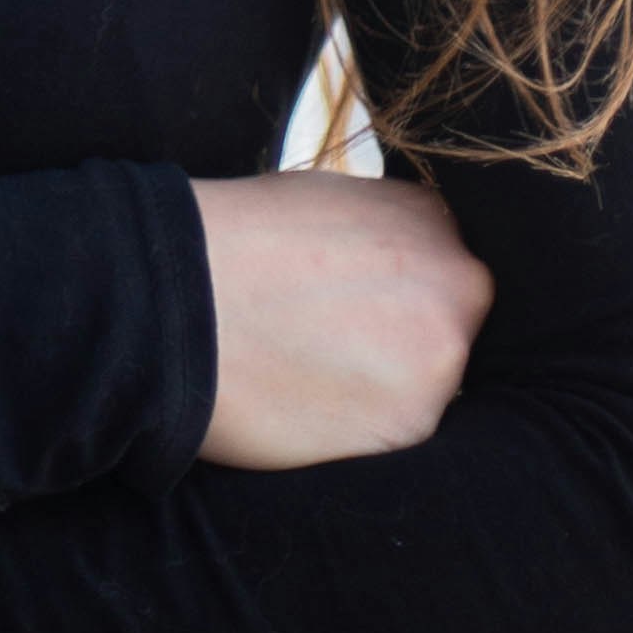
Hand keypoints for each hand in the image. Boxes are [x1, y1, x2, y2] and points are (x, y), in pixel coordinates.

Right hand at [191, 167, 491, 469]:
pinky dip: (365, 428)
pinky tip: (313, 403)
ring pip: (433, 384)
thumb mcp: (323, 201)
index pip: (446, 270)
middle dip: (407, 340)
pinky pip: (404, 430)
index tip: (359, 309)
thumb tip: (393, 266)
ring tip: (315, 376)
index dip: (402, 295)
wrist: (176, 298)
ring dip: (390, 388)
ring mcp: (442, 354)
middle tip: (337, 347)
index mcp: (431, 219)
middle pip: (453, 326)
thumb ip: (380, 234)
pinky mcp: (413, 423)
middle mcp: (456, 281)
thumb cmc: (232, 241)